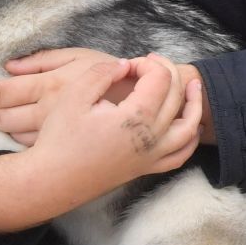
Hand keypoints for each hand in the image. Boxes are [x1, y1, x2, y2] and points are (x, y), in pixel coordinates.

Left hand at [0, 47, 130, 145]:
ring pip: (16, 135)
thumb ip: (45, 60)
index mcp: (51, 85)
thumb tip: (11, 66)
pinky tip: (12, 139)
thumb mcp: (82, 57)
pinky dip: (18, 143)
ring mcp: (57, 132)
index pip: (5, 92)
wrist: (149, 103)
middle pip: (4, 117)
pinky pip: (34, 147)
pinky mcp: (66, 146)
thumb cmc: (116, 75)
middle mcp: (50, 111)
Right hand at [21, 55, 203, 203]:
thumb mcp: (74, 96)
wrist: (51, 180)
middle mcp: (151, 139)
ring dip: (194, 105)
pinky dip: (190, 140)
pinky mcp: (146, 169)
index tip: (126, 66)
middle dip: (166, 73)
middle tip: (149, 63)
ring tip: (193, 87)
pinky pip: (180, 156)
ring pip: (188, 128)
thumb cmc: (60, 138)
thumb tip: (125, 65)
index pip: (159, 78)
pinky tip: (190, 127)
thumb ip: (102, 73)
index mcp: (136, 118)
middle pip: (176, 96)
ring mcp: (152, 157)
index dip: (146, 63)